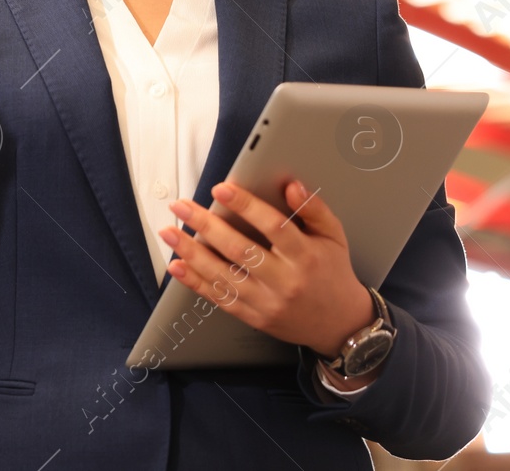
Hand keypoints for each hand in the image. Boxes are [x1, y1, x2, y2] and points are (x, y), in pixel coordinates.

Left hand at [157, 179, 376, 356]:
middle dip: (206, 225)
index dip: (246, 206)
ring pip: (222, 275)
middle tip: (182, 206)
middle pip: (240, 250)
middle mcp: (285, 280)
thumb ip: (314, 209)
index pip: (273, 226)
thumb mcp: (334, 237)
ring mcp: (267, 301)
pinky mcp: (254, 317)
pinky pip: (219, 298)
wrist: (340, 324)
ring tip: (169, 232)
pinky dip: (194, 282)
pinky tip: (176, 266)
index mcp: (306, 256)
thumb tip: (292, 185)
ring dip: (191, 252)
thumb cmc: (333, 273)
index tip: (221, 189)